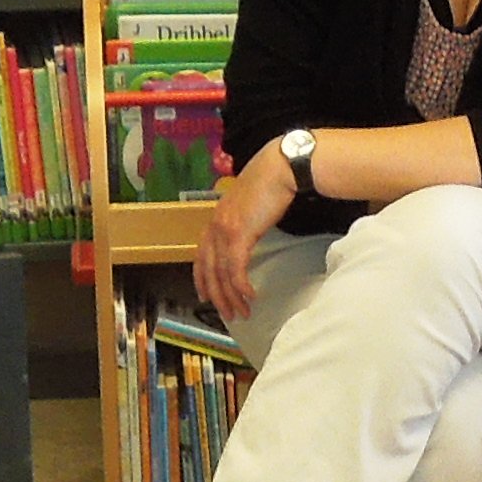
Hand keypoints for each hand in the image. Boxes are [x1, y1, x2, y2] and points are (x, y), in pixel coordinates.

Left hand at [193, 145, 297, 322]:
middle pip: (209, 270)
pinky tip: (250, 296)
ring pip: (222, 273)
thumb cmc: (271, 182)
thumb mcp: (250, 205)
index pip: (202, 255)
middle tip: (228, 314)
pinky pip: (236, 269)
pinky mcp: (239, 234)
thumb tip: (250, 233)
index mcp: (217, 218)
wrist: (280, 168)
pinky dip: (241, 286)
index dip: (202, 279)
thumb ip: (244, 221)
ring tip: (242, 312)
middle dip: (218, 296)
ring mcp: (225, 230)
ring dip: (232, 297)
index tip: (205, 295)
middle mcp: (215, 225)